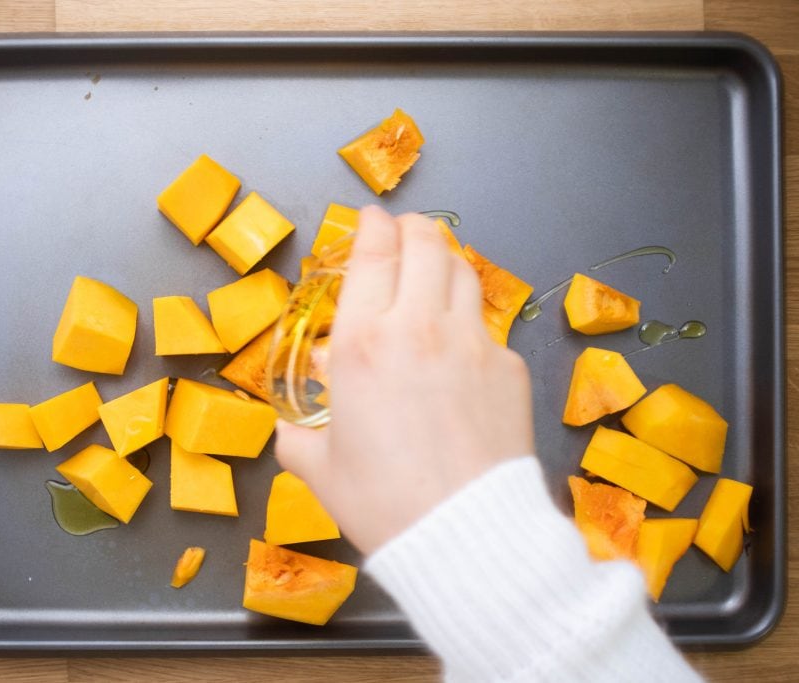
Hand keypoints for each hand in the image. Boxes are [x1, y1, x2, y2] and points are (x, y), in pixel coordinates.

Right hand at [276, 206, 534, 554]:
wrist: (464, 535)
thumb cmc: (383, 503)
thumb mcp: (320, 471)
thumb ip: (297, 440)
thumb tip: (289, 432)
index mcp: (363, 343)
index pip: (372, 255)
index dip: (372, 226)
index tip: (371, 218)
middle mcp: (419, 328)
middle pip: (425, 244)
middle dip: (412, 228)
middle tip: (404, 232)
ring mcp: (472, 343)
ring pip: (463, 272)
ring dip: (445, 260)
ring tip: (435, 269)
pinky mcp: (509, 367)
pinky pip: (487, 327)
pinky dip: (469, 322)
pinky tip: (460, 345)